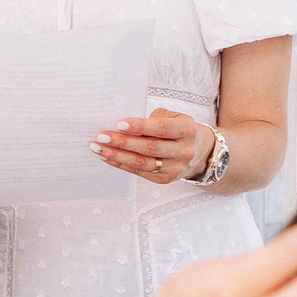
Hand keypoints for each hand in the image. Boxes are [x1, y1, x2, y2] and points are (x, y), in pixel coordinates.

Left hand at [92, 108, 210, 183]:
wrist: (198, 152)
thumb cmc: (178, 129)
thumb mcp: (173, 117)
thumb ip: (153, 119)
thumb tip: (122, 125)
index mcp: (187, 130)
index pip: (161, 128)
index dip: (140, 126)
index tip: (119, 123)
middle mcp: (184, 151)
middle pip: (149, 148)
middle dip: (122, 142)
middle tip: (102, 136)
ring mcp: (175, 168)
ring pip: (141, 162)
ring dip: (117, 155)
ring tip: (98, 148)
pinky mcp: (165, 179)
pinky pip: (139, 171)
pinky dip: (121, 164)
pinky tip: (107, 157)